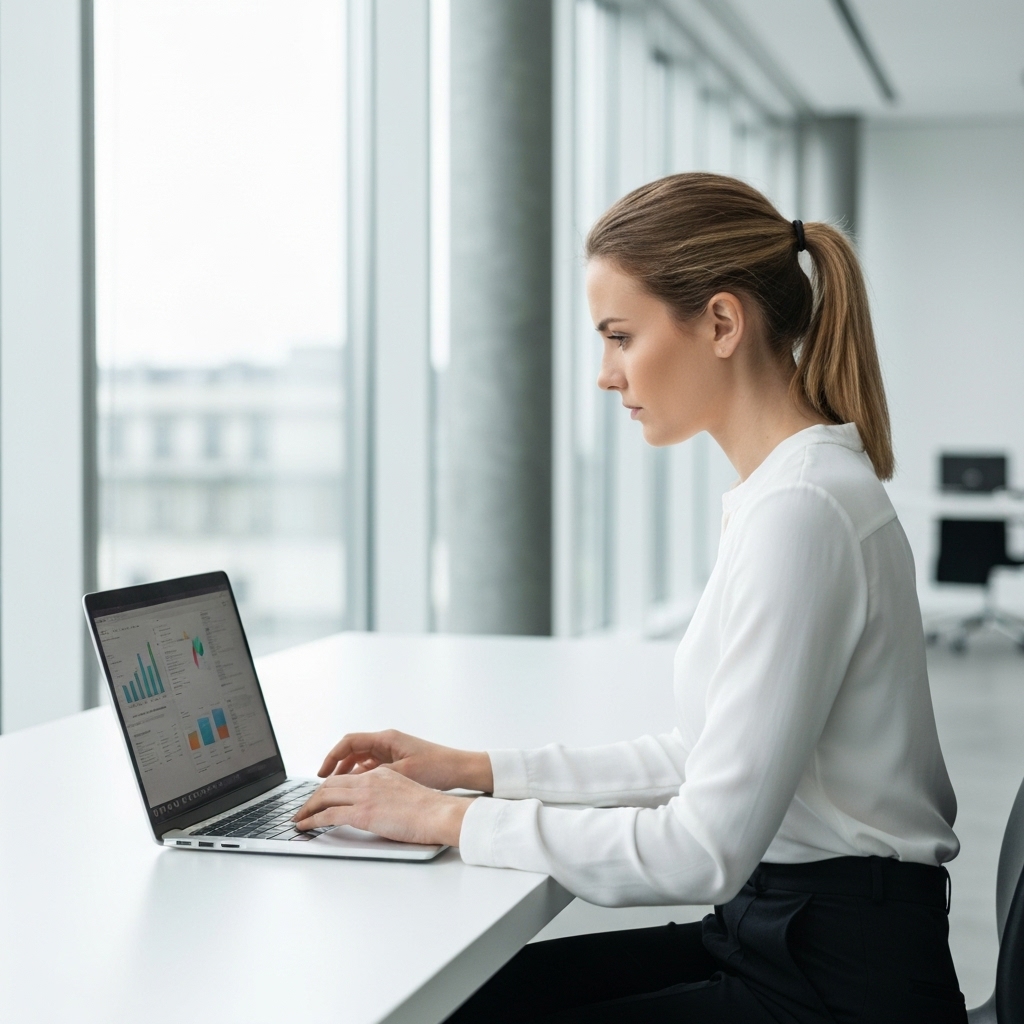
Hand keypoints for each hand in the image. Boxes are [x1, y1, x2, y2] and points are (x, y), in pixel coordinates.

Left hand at [292, 765, 472, 846]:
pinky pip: (329, 814)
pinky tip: (304, 826)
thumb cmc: (429, 809)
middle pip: (331, 784)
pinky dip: (312, 820)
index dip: (329, 787)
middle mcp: (369, 780)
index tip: (320, 797)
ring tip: (298, 819)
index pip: (346, 777)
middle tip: (303, 809)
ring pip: (325, 796)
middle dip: (313, 797)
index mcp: (380, 774)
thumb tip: (379, 808)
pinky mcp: (363, 813)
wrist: (439, 813)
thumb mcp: (405, 793)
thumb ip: (388, 795)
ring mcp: (365, 795)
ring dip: (307, 808)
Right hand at [316, 729, 492, 792]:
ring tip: (336, 792)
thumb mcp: (403, 773)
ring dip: (347, 773)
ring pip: (360, 760)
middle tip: (322, 785)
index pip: (349, 742)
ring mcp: (391, 752)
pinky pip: (371, 767)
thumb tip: (351, 785)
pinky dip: (360, 778)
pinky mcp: (397, 763)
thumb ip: (376, 777)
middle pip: (352, 750)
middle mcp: (387, 742)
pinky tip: (356, 792)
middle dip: (335, 767)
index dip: (331, 757)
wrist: (460, 768)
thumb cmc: (437, 767)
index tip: (321, 774)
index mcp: (386, 739)